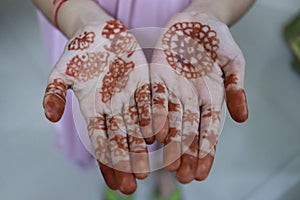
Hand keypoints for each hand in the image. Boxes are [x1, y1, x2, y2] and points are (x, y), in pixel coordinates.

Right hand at [43, 20, 152, 193]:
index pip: (101, 141)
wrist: (98, 32)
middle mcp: (113, 107)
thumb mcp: (60, 72)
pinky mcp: (144, 81)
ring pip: (140, 123)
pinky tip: (163, 133)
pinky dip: (157, 116)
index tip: (118, 183)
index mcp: (93, 109)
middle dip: (130, 159)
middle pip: (123, 138)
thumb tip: (49, 116)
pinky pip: (152, 100)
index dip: (109, 163)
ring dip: (146, 143)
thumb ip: (54, 94)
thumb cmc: (78, 52)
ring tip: (157, 162)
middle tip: (139, 179)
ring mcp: (130, 95)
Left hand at [150, 12, 247, 182]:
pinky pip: (153, 98)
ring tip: (165, 164)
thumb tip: (243, 117)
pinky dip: (151, 116)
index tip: (201, 173)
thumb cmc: (217, 40)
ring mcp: (173, 89)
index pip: (209, 130)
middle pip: (188, 131)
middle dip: (185, 155)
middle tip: (181, 177)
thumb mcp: (234, 61)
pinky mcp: (157, 77)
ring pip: (169, 120)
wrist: (196, 20)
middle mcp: (191, 98)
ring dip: (168, 143)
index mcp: (212, 96)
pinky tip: (149, 134)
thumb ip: (235, 88)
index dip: (206, 152)